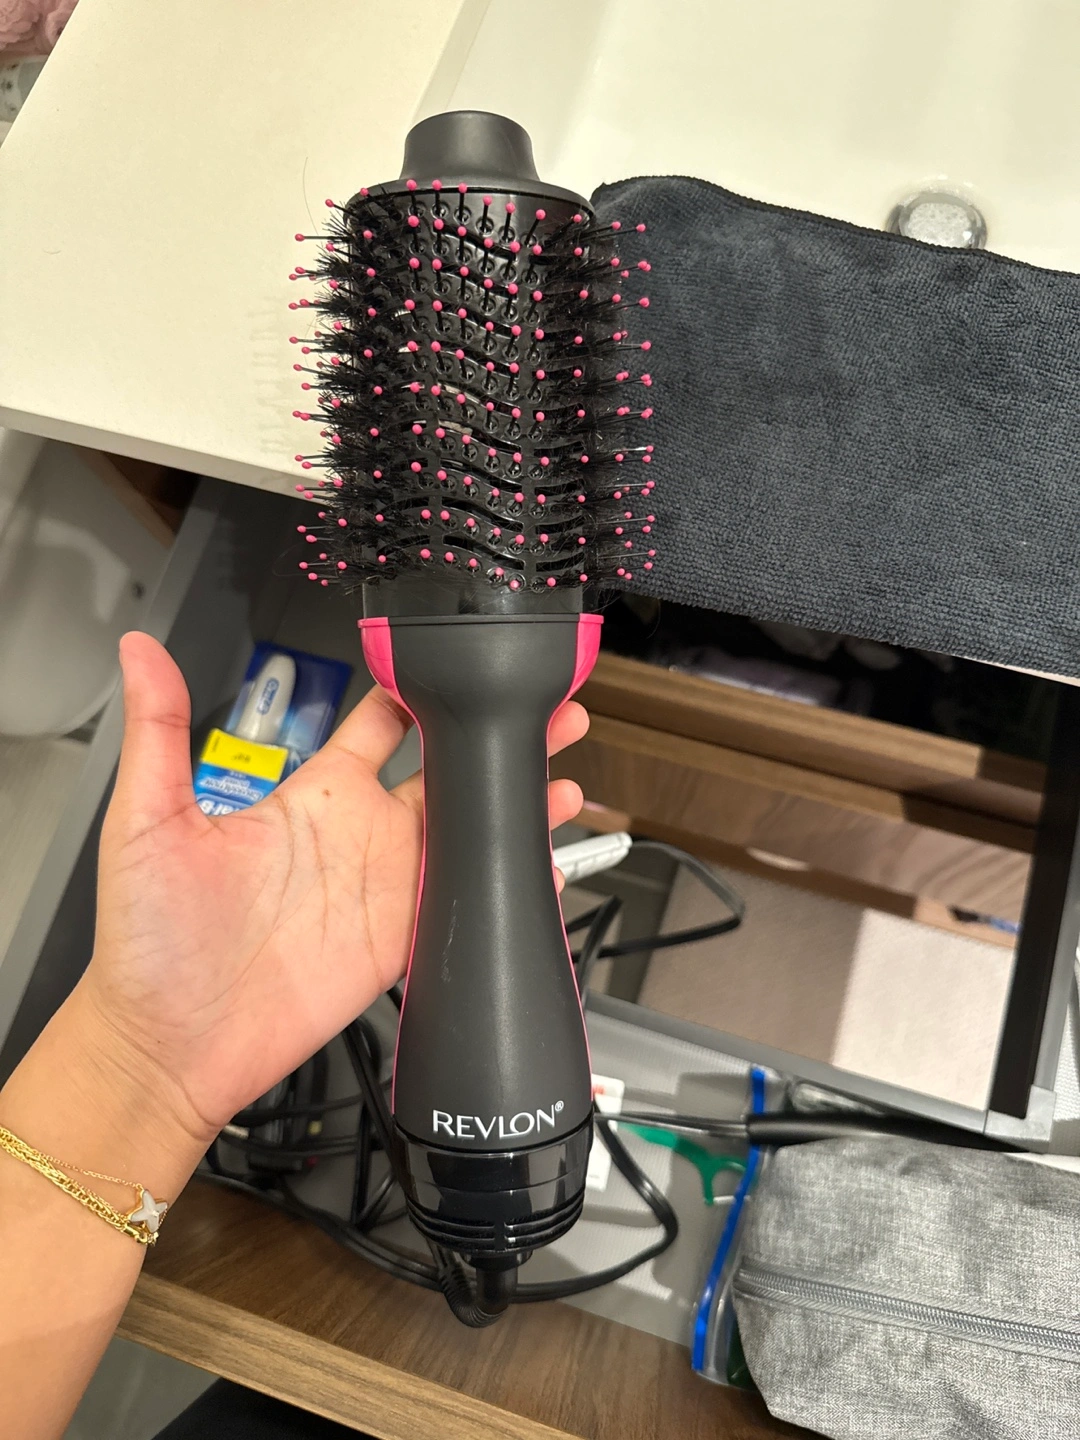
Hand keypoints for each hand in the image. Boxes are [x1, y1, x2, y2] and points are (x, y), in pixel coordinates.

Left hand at [78, 632, 587, 1147]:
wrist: (167, 1045)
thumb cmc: (146, 940)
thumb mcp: (145, 820)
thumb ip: (159, 728)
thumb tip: (140, 649)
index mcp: (310, 795)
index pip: (380, 723)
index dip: (421, 688)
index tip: (458, 659)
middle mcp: (357, 835)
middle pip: (446, 770)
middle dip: (497, 738)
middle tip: (547, 709)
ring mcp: (385, 890)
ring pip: (469, 833)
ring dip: (517, 808)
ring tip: (565, 784)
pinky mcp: (400, 943)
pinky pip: (464, 907)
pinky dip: (509, 888)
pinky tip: (545, 869)